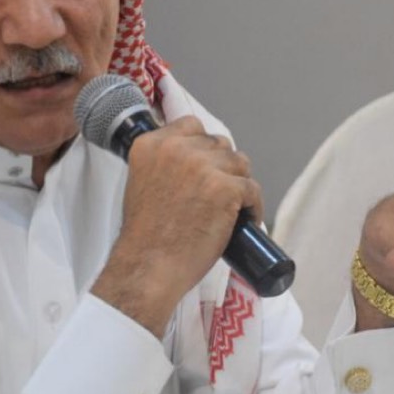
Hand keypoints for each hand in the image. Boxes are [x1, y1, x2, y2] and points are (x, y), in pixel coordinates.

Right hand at [92, 116, 262, 336]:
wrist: (149, 267)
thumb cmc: (144, 237)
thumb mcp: (141, 183)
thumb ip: (162, 164)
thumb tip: (193, 163)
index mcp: (151, 144)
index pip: (191, 126)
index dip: (203, 148)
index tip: (205, 167)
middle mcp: (177, 148)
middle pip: (219, 144)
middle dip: (222, 167)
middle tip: (219, 194)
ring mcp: (204, 166)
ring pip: (239, 163)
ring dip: (239, 184)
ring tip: (233, 208)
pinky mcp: (226, 188)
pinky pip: (252, 188)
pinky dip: (253, 206)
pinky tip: (245, 220)